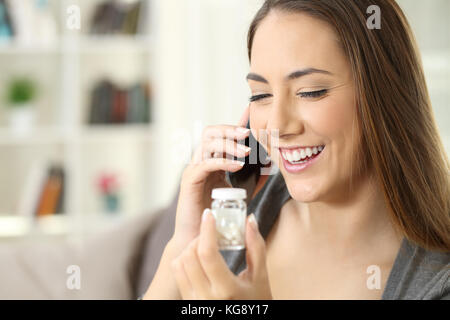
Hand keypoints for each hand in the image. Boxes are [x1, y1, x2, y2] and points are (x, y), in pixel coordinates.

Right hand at [171, 105, 250, 249]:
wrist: (198, 238)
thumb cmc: (217, 216)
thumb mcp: (239, 194)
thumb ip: (252, 180)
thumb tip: (270, 167)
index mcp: (212, 161)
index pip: (222, 135)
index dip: (235, 122)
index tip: (250, 111)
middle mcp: (201, 161)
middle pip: (211, 133)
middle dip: (230, 129)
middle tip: (248, 132)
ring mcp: (194, 169)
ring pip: (207, 144)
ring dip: (228, 144)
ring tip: (246, 151)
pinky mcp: (189, 180)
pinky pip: (205, 163)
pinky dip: (222, 161)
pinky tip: (237, 164)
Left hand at [171, 210, 272, 299]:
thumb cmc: (256, 302)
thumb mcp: (261, 277)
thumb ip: (256, 247)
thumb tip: (250, 220)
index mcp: (227, 290)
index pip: (208, 254)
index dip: (206, 230)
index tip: (209, 215)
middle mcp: (206, 298)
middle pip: (190, 256)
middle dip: (199, 237)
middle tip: (210, 230)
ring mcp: (194, 301)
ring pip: (180, 263)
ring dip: (190, 248)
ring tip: (205, 243)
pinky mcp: (187, 302)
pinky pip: (178, 274)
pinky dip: (184, 259)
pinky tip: (198, 257)